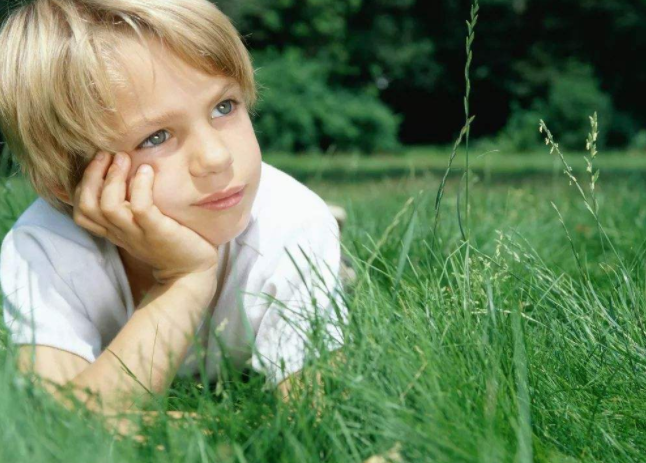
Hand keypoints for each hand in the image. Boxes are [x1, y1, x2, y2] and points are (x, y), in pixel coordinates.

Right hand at [72, 151, 218, 284]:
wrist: (193, 271)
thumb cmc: (171, 242)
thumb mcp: (144, 224)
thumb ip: (132, 206)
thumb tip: (129, 173)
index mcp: (115, 230)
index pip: (82, 210)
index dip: (82, 184)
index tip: (99, 163)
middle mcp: (121, 232)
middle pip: (87, 205)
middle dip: (92, 175)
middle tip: (107, 153)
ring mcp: (138, 233)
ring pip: (108, 206)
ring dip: (113, 178)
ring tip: (124, 157)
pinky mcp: (157, 232)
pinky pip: (141, 208)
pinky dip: (141, 187)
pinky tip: (148, 171)